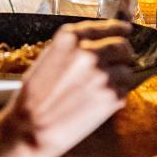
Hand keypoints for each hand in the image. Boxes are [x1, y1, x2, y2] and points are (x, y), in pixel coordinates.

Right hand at [0, 19, 133, 156]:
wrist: (29, 130)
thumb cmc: (34, 96)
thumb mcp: (50, 56)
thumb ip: (76, 45)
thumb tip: (102, 38)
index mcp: (71, 38)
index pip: (108, 26)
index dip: (119, 29)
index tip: (125, 30)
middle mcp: (90, 52)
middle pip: (123, 46)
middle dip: (121, 54)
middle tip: (113, 64)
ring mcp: (103, 74)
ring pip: (127, 69)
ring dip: (118, 77)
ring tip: (97, 89)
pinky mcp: (112, 97)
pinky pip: (124, 90)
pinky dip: (116, 95)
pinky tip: (97, 102)